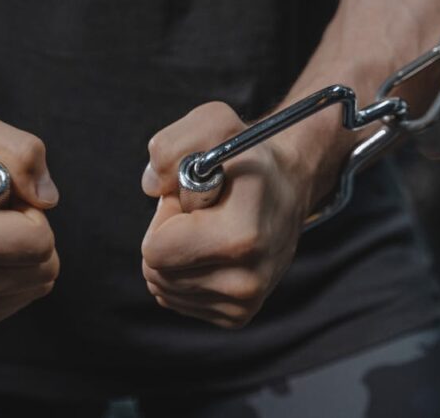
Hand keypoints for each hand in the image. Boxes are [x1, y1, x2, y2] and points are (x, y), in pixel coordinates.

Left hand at [140, 101, 313, 328]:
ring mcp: (246, 302)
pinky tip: (211, 249)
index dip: (165, 218)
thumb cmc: (244, 154)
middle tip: (199, 213)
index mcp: (242, 235)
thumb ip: (170, 146)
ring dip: (175, 254)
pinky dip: (184, 273)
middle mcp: (248, 278)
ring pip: (164, 288)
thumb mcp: (211, 123)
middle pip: (156, 273)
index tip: (193, 198)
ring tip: (207, 228)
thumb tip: (151, 186)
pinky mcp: (239, 315)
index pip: (157, 251)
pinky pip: (177, 300)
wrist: (288, 186)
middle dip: (166, 237)